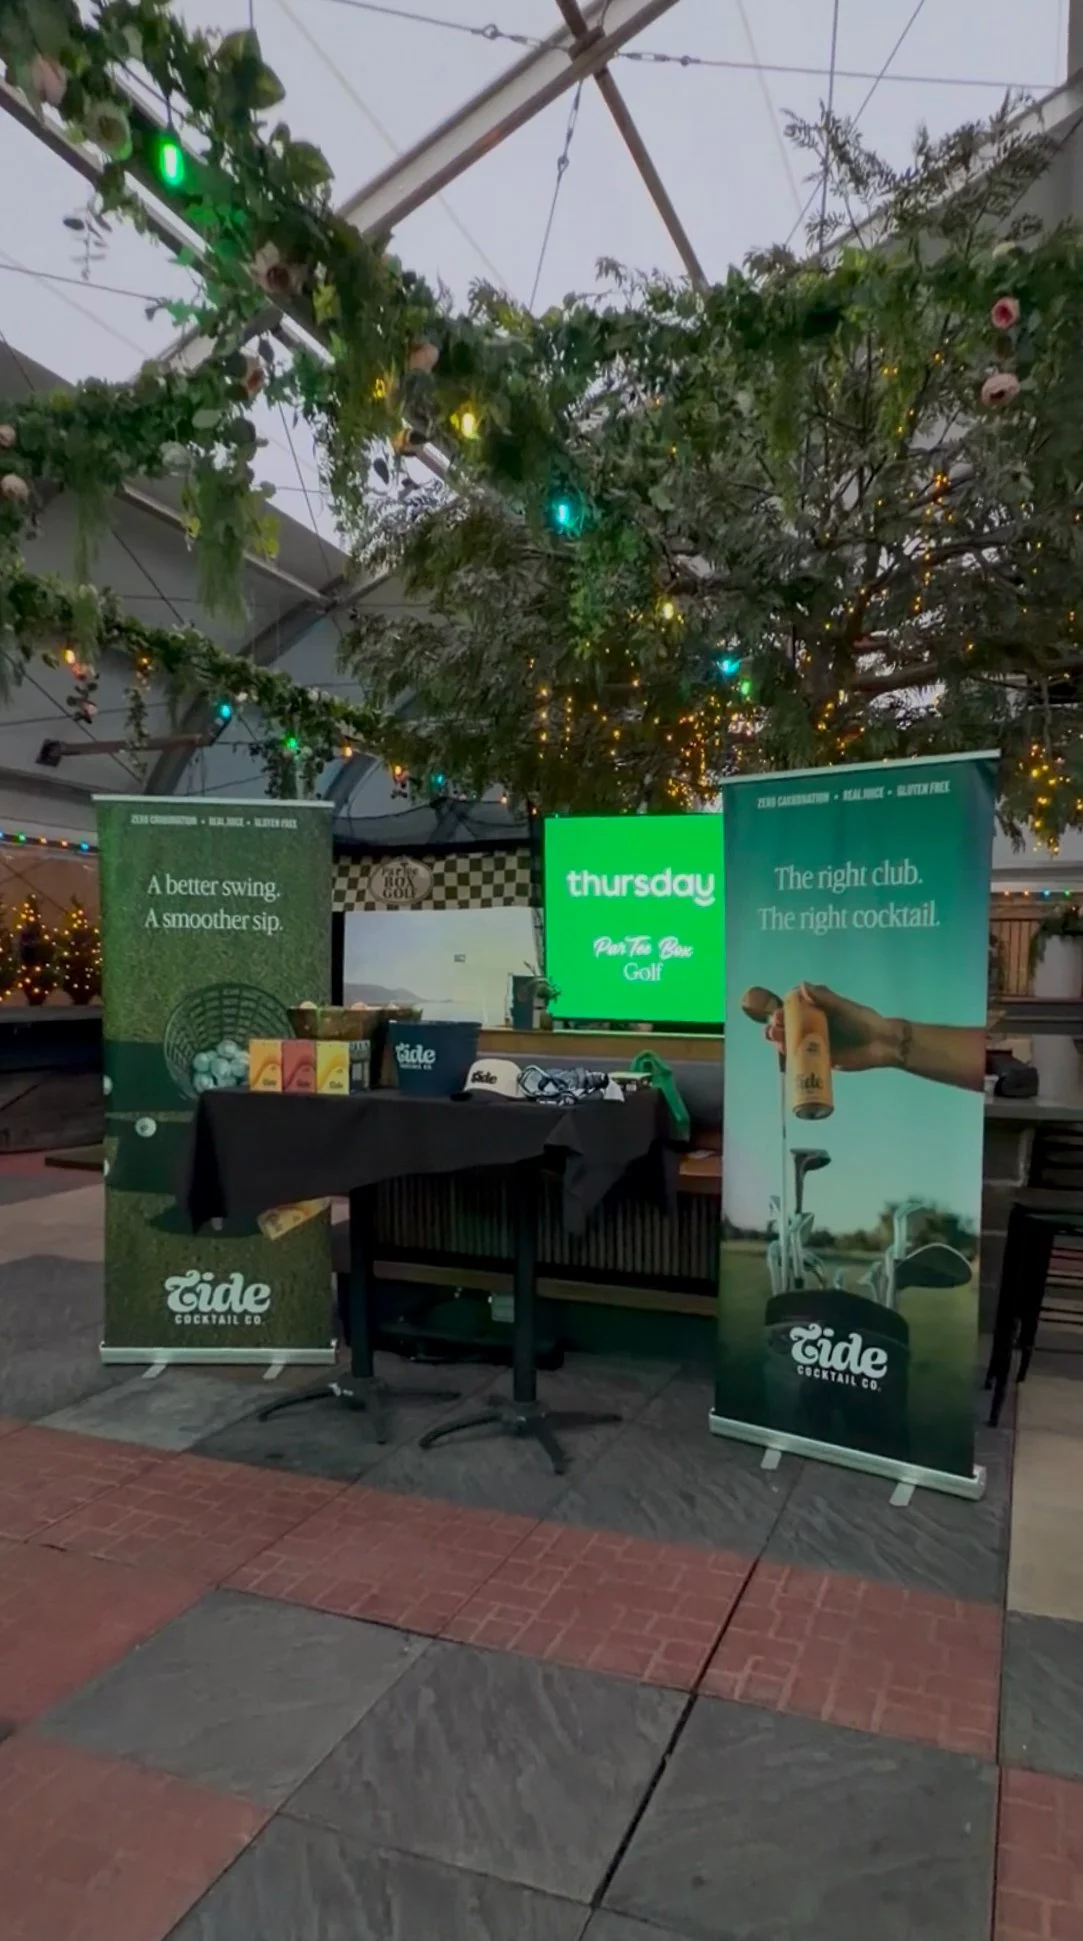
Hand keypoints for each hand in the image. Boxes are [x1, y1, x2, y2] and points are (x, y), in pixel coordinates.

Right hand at [765, 983, 897, 1072]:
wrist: (881, 1044)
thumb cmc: (863, 1021)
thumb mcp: (843, 1007)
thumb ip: (824, 998)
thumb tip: (802, 986)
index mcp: (816, 1009)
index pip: (793, 1007)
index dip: (782, 1009)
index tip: (778, 1013)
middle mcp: (812, 1024)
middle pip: (788, 1024)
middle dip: (777, 1025)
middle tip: (774, 1027)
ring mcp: (814, 1041)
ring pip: (790, 1039)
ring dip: (779, 1038)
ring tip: (775, 1037)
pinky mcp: (817, 1057)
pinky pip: (800, 1056)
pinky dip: (789, 1055)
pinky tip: (783, 1052)